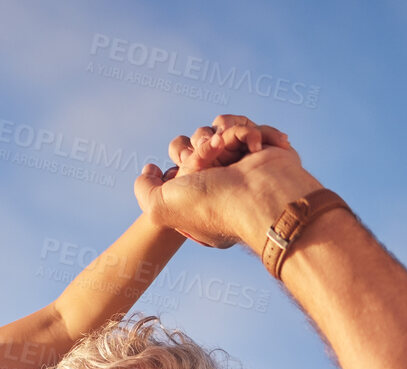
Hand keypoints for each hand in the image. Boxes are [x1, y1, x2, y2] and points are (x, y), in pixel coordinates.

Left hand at [135, 115, 322, 251]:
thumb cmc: (213, 204)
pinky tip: (253, 147)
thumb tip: (148, 170)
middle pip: (197, 139)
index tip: (186, 167)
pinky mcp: (259, 148)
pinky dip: (245, 131)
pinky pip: (241, 124)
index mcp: (198, 194)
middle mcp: (219, 179)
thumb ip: (144, 190)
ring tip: (231, 150)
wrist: (262, 198)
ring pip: (217, 128)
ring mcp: (240, 163)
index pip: (179, 161)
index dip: (181, 157)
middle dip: (200, 143)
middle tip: (211, 156)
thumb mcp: (160, 206)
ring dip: (222, 134)